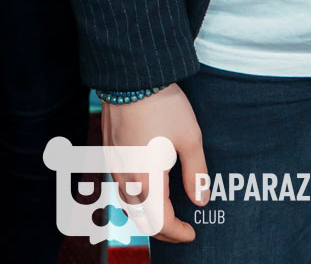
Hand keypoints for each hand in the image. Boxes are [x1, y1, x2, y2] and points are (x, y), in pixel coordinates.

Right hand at [103, 84, 208, 243]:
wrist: (131, 77)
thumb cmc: (163, 106)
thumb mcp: (190, 138)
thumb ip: (196, 173)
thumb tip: (200, 200)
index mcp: (147, 181)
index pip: (160, 223)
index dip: (177, 233)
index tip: (192, 233)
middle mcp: (126, 179)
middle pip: (141, 219)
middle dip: (161, 230)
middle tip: (180, 229)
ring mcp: (114, 165)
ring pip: (128, 204)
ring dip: (146, 215)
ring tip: (165, 212)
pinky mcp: (109, 151)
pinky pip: (120, 186)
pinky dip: (135, 197)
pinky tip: (146, 187)